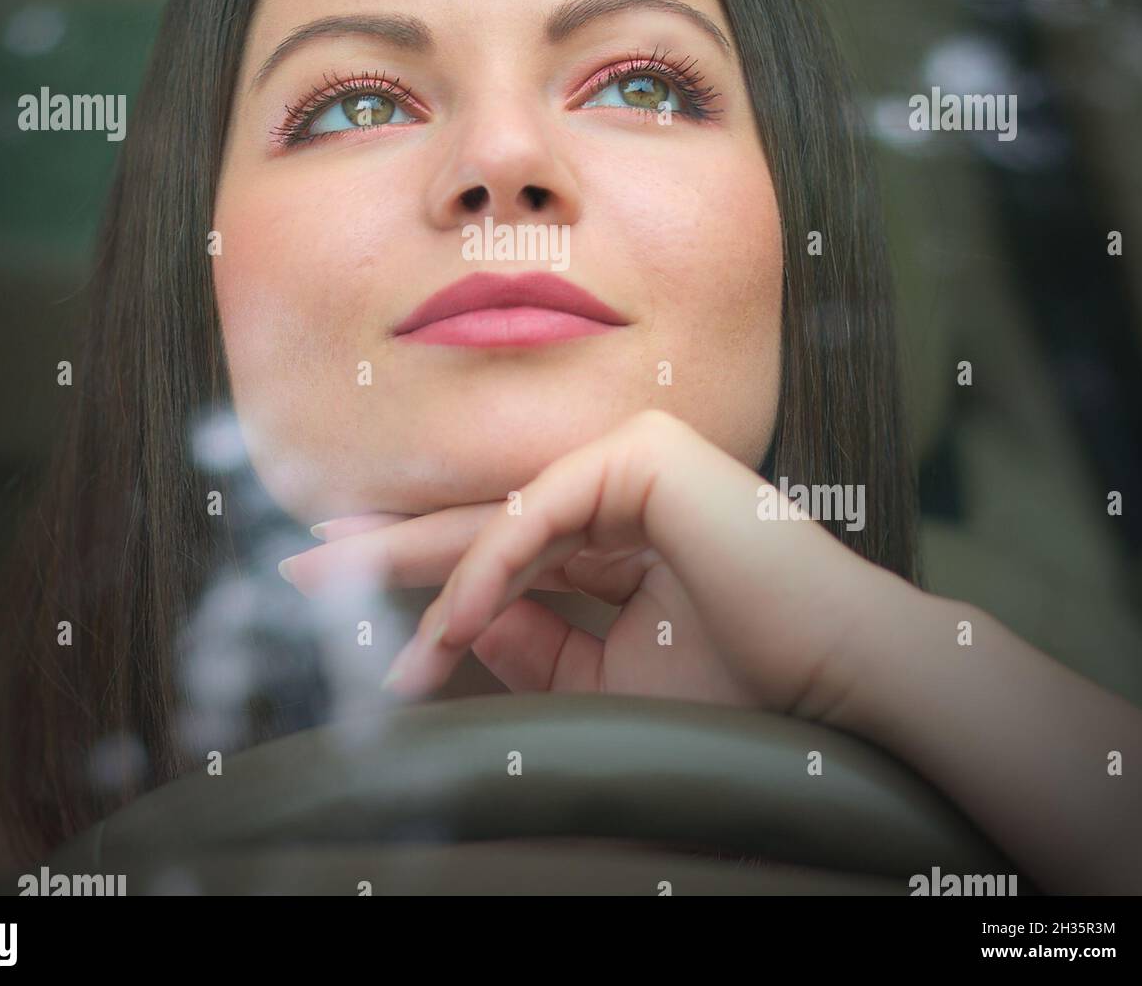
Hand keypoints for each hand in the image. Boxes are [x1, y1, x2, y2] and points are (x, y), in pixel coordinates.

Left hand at [279, 409, 908, 721]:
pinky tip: (446, 625)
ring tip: (354, 612)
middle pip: (487, 520)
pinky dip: (488, 568)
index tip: (352, 602)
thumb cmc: (744, 690)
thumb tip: (450, 620)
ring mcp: (636, 459)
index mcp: (622, 535)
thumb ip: (531, 642)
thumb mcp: (606, 678)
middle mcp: (624, 487)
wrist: (836, 684)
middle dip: (394, 547)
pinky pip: (538, 514)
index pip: (508, 548)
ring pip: (504, 516)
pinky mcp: (645, 451)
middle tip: (304, 567)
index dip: (430, 576)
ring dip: (430, 576)